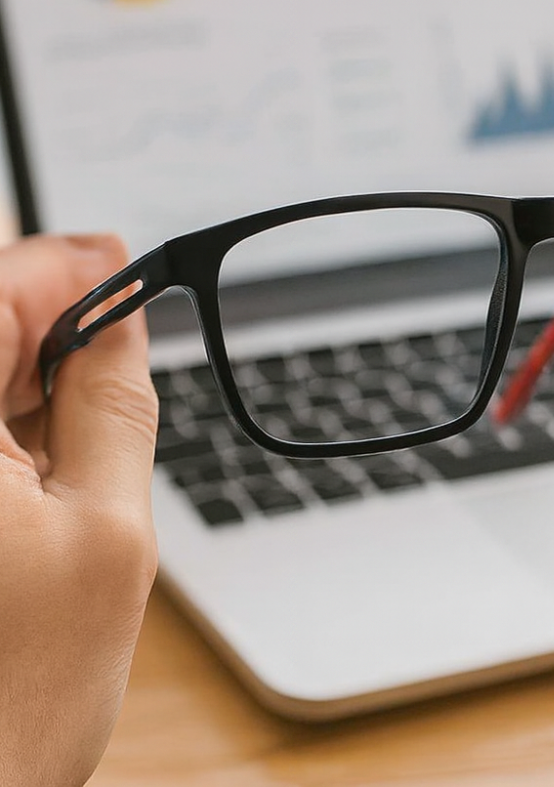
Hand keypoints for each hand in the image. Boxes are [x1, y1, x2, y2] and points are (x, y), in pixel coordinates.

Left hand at [0, 234, 158, 786]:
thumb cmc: (7, 710)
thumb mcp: (108, 534)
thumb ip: (118, 407)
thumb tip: (123, 321)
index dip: (65, 268)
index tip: (123, 263)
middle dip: (49, 325)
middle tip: (118, 349)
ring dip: (28, 382)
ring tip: (73, 442)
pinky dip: (5, 426)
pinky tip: (35, 464)